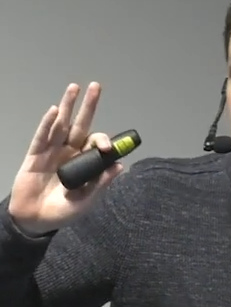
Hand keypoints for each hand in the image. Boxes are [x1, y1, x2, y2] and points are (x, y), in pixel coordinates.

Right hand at [8, 82, 122, 234]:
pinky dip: (48, 123)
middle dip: (88, 106)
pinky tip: (55, 110)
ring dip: (68, 106)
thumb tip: (120, 166)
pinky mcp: (35, 155)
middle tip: (96, 86)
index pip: (95, 144)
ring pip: (61, 124)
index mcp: (84, 163)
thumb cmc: (63, 211)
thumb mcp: (86, 201)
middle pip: (80, 125)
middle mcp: (70, 152)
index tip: (108, 148)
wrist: (36, 220)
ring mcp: (52, 152)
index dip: (103, 142)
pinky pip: (42, 136)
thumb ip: (101, 184)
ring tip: (75, 87)